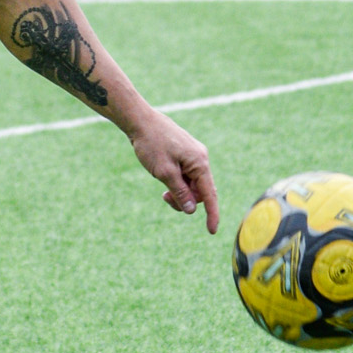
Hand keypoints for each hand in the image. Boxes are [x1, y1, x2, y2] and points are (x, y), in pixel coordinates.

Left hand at [128, 112, 219, 232]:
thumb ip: (179, 192)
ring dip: (179, 192)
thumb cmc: (152, 144)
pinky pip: (187, 175)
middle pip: (200, 191)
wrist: (141, 121)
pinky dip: (177, 182)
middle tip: (164, 198)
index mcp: (199, 163)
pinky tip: (163, 178)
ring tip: (162, 191)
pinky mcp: (185, 153)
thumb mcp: (164, 172)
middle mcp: (201, 158)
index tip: (212, 231)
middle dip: (185, 200)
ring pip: (192, 184)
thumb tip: (191, 210)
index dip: (211, 214)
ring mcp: (193, 155)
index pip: (209, 194)